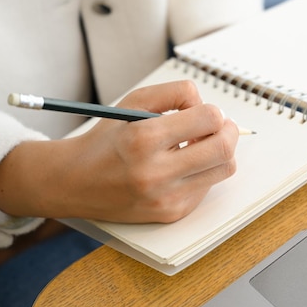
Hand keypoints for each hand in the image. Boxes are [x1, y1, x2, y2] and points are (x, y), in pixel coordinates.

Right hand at [0, 81, 238, 223]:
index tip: (206, 112)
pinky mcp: (171, 213)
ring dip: (221, 153)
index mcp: (143, 138)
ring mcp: (165, 197)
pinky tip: (183, 167)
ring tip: (201, 145)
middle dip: (230, 131)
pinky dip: (203, 172)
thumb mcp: (133, 102)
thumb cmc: (108, 139)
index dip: (214, 111)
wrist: (76, 183)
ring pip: (224, 170)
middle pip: (224, 148)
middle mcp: (155, 172)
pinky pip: (208, 187)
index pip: (209, 119)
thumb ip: (174, 94)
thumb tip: (211, 108)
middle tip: (220, 127)